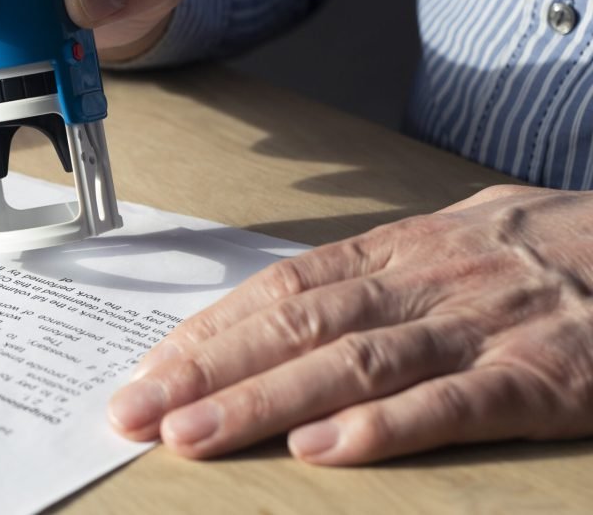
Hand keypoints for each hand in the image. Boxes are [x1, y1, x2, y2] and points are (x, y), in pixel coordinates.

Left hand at [109, 184, 592, 463]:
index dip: (210, 330)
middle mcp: (426, 283)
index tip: (149, 368)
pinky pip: (455, 403)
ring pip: (355, 362)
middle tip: (138, 411)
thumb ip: (378, 270)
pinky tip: (325, 452)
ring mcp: (483, 328)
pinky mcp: (544, 378)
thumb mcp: (457, 236)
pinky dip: (385, 426)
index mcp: (400, 250)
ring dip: (267, 402)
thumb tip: (290, 300)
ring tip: (196, 436)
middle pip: (297, 325)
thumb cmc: (552, 244)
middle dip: (209, 371)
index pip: (282, 288)